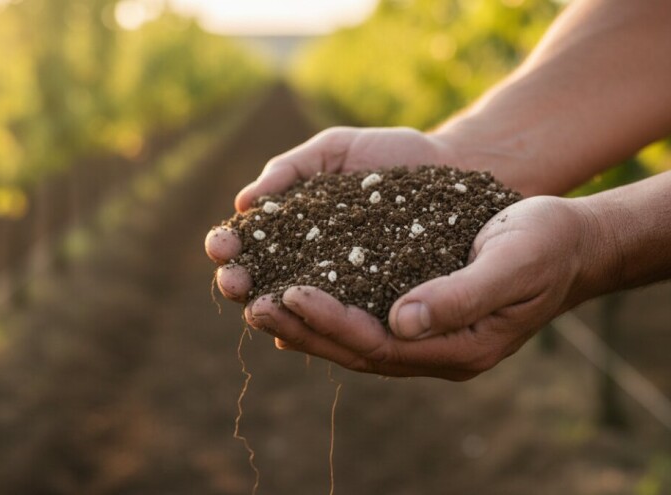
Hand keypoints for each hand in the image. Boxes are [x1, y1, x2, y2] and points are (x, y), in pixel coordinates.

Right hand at [206, 126, 488, 301]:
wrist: (450, 166)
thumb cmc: (386, 154)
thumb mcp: (334, 151)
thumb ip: (290, 169)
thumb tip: (244, 204)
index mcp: (290, 226)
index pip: (248, 242)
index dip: (228, 246)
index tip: (220, 245)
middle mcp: (308, 262)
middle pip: (262, 280)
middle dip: (239, 282)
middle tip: (232, 281)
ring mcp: (341, 286)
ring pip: (297, 307)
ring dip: (272, 312)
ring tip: (260, 308)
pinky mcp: (375, 304)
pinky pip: (345, 320)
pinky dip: (321, 326)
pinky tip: (301, 333)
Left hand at [237, 196, 603, 379]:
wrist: (571, 241)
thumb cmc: (546, 243)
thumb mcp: (512, 262)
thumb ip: (460, 295)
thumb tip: (400, 322)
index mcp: (461, 347)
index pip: (382, 345)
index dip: (333, 323)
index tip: (290, 294)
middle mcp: (437, 350)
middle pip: (358, 350)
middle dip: (304, 329)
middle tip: (253, 304)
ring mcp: (428, 336)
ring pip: (355, 339)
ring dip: (306, 323)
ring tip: (259, 301)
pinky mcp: (420, 313)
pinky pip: (365, 318)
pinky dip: (328, 309)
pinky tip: (296, 292)